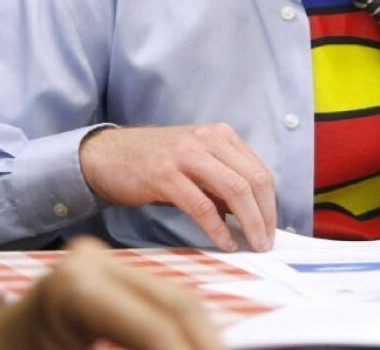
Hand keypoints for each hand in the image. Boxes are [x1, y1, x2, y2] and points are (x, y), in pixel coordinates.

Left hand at [0, 236, 221, 349]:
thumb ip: (136, 344)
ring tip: (213, 349)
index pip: (159, 327)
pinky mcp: (106, 280)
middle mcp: (90, 263)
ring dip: (200, 337)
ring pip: (178, 306)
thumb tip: (177, 347)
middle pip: (180, 307)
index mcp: (75, 285)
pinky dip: (177, 335)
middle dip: (206, 342)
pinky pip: (158, 309)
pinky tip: (187, 344)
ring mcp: (100, 267)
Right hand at [80, 124, 275, 251]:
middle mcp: (207, 140)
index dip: (270, 203)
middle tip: (266, 242)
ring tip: (252, 244)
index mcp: (219, 135)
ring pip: (234, 189)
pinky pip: (202, 206)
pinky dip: (217, 228)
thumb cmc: (154, 162)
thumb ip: (221, 184)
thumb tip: (249, 216)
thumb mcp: (195, 164)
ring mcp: (186, 155)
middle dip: (265, 215)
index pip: (259, 170)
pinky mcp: (165, 175)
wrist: (107, 155)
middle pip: (253, 179)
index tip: (272, 228)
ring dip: (249, 222)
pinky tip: (223, 243)